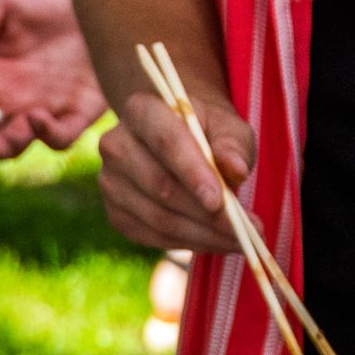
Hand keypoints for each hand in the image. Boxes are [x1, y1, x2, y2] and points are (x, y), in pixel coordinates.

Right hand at [96, 78, 254, 253]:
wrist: (179, 142)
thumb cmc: (208, 132)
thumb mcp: (228, 127)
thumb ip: (233, 144)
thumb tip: (236, 169)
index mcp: (142, 110)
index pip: (166, 142)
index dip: (193, 172)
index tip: (219, 201)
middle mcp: (116, 144)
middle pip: (160, 186)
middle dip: (205, 214)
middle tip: (244, 231)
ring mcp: (109, 181)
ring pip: (157, 218)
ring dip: (202, 235)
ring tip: (238, 241)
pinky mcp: (114, 212)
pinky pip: (152, 236)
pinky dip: (187, 243)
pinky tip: (214, 241)